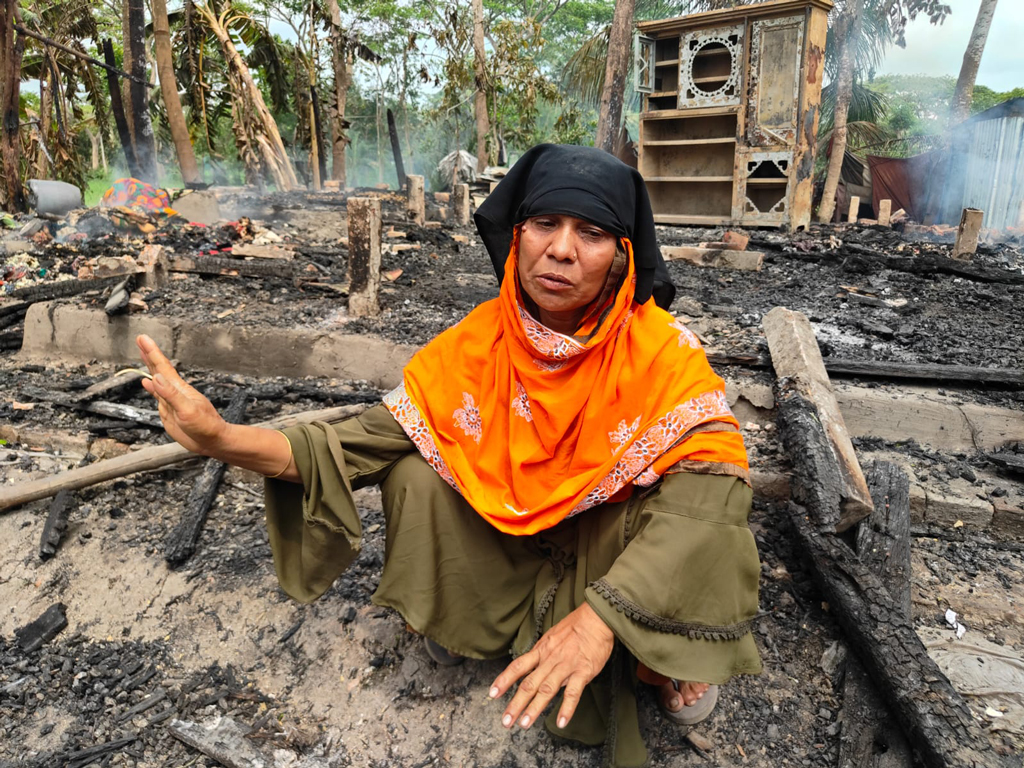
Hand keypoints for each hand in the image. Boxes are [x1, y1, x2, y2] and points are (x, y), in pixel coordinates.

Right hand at [136, 334, 227, 455]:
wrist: (212, 442)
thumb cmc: (205, 426)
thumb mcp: (187, 411)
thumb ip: (171, 395)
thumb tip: (155, 378)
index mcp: (179, 388)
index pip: (163, 366)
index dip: (152, 352)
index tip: (143, 339)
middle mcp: (174, 391)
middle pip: (159, 369)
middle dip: (149, 354)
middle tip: (140, 339)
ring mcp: (171, 400)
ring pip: (157, 379)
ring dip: (149, 367)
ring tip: (142, 354)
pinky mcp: (169, 411)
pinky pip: (157, 395)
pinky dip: (151, 387)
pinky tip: (146, 382)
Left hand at [489, 602, 613, 730]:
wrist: (596, 618)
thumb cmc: (575, 626)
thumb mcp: (552, 637)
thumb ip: (543, 654)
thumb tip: (534, 666)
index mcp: (541, 651)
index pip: (518, 667)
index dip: (504, 680)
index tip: (492, 694)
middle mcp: (550, 660)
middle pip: (529, 684)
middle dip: (516, 704)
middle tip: (506, 721)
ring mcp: (566, 666)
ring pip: (547, 690)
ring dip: (534, 708)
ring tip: (524, 724)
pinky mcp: (583, 672)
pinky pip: (573, 693)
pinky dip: (567, 708)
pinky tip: (561, 722)